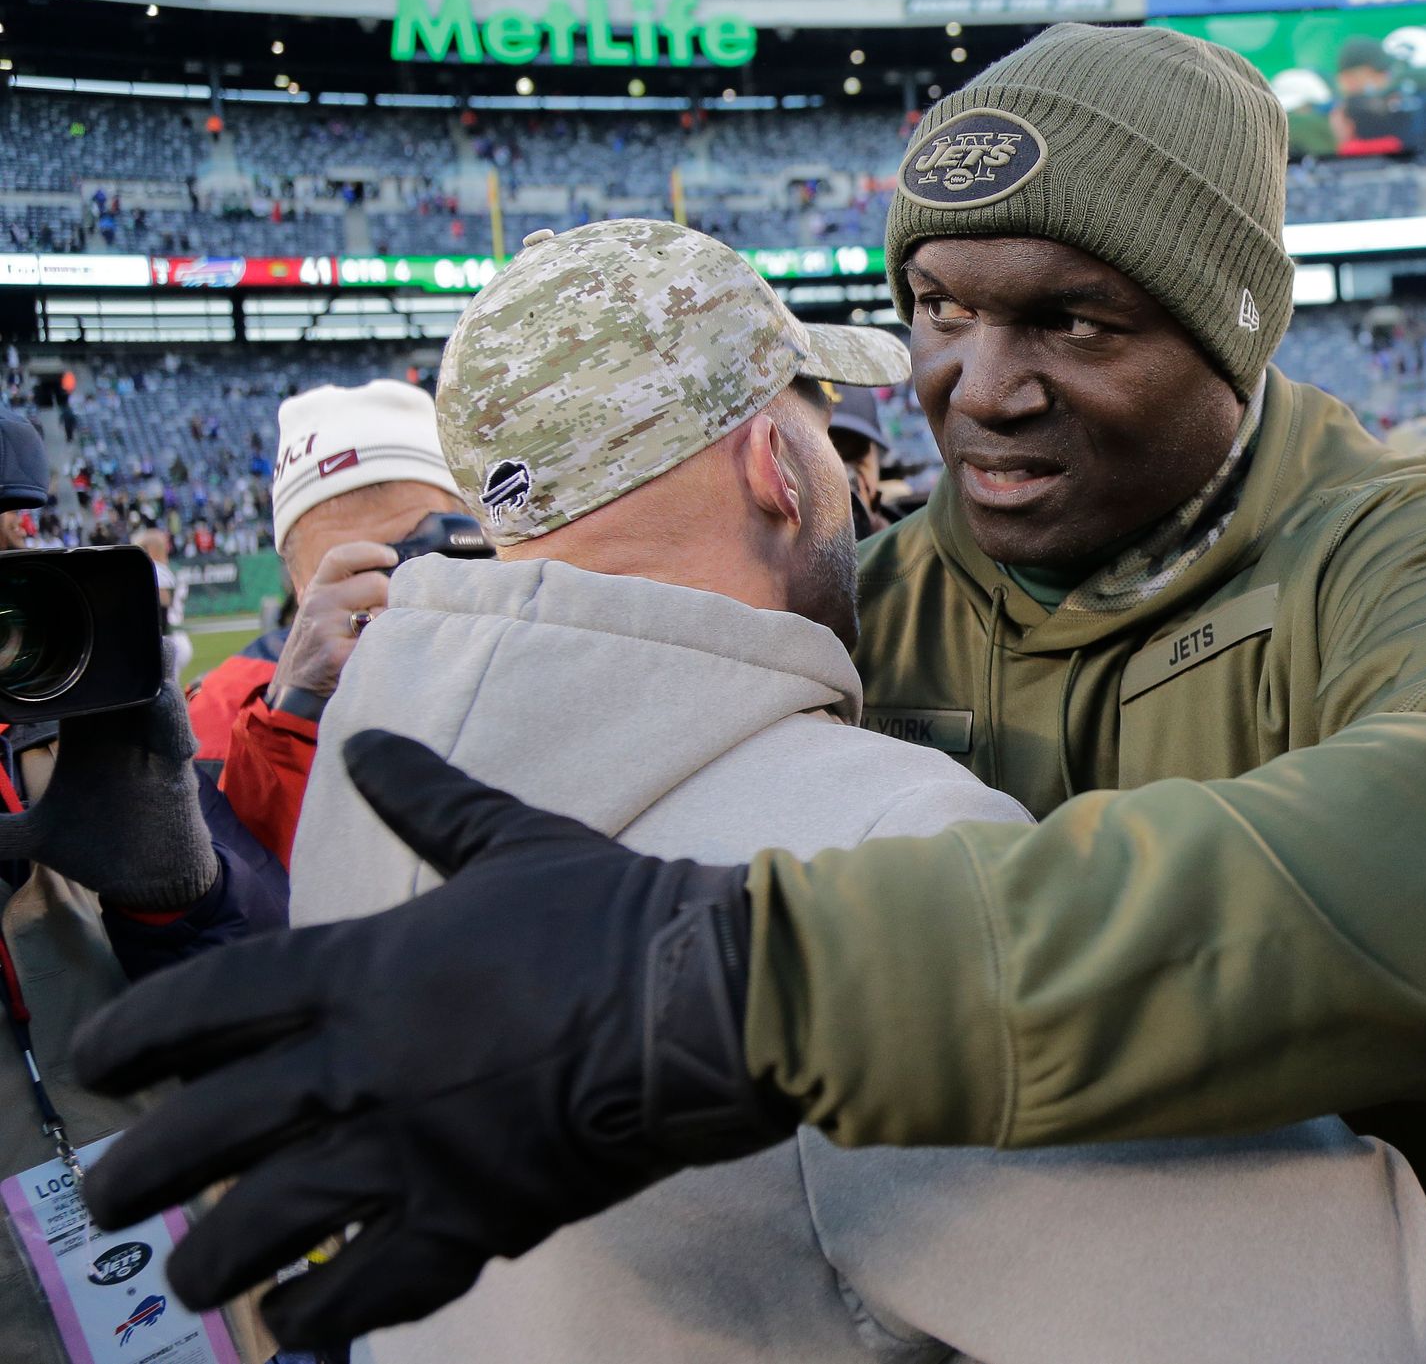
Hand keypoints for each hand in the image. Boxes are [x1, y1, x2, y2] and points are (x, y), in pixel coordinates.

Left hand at [0, 645, 217, 909]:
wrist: (149, 880)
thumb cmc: (97, 848)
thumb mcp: (36, 837)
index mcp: (83, 738)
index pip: (68, 687)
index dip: (53, 662)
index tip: (27, 644)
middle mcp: (117, 732)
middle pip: (114, 677)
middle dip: (107, 650)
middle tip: (89, 621)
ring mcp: (149, 744)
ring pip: (151, 692)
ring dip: (150, 667)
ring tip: (148, 642)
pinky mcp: (175, 764)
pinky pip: (173, 728)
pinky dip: (168, 709)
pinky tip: (161, 687)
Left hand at [72, 731, 790, 1349]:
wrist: (705, 1001)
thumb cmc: (613, 914)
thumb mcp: (511, 839)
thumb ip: (426, 799)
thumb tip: (367, 741)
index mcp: (364, 971)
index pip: (206, 1007)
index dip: (133, 1039)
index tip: (98, 1069)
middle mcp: (362, 1066)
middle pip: (203, 1134)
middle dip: (138, 1175)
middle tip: (111, 1198)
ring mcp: (411, 1152)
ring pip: (264, 1227)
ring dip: (210, 1260)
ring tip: (192, 1275)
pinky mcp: (472, 1219)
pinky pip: (367, 1290)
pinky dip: (321, 1315)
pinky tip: (296, 1325)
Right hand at [268, 541, 395, 701]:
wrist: (295, 690)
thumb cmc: (321, 646)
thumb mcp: (323, 611)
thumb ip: (349, 591)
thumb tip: (402, 578)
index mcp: (316, 589)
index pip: (341, 557)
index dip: (369, 551)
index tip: (391, 557)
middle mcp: (318, 603)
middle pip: (377, 583)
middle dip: (389, 600)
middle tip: (380, 622)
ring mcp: (326, 628)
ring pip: (383, 612)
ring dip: (388, 625)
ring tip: (373, 641)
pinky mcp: (337, 654)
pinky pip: (380, 640)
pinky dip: (385, 647)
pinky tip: (373, 657)